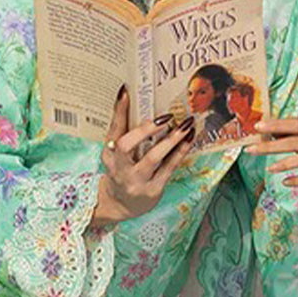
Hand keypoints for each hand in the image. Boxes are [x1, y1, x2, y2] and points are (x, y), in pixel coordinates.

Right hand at [92, 89, 195, 225]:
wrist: (120, 204)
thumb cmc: (121, 169)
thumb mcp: (115, 150)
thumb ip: (122, 127)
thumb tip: (127, 94)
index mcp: (108, 154)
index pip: (112, 129)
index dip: (118, 111)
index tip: (126, 91)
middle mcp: (118, 168)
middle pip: (126, 146)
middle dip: (145, 130)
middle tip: (165, 117)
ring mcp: (135, 181)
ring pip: (152, 158)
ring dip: (171, 139)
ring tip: (185, 125)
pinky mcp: (152, 190)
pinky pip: (168, 168)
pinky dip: (180, 152)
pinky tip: (188, 139)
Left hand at [253, 116, 297, 194]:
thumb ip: (294, 139)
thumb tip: (267, 132)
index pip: (297, 124)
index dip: (277, 124)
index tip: (257, 126)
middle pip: (297, 140)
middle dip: (272, 145)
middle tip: (252, 149)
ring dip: (286, 162)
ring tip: (269, 168)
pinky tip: (286, 182)